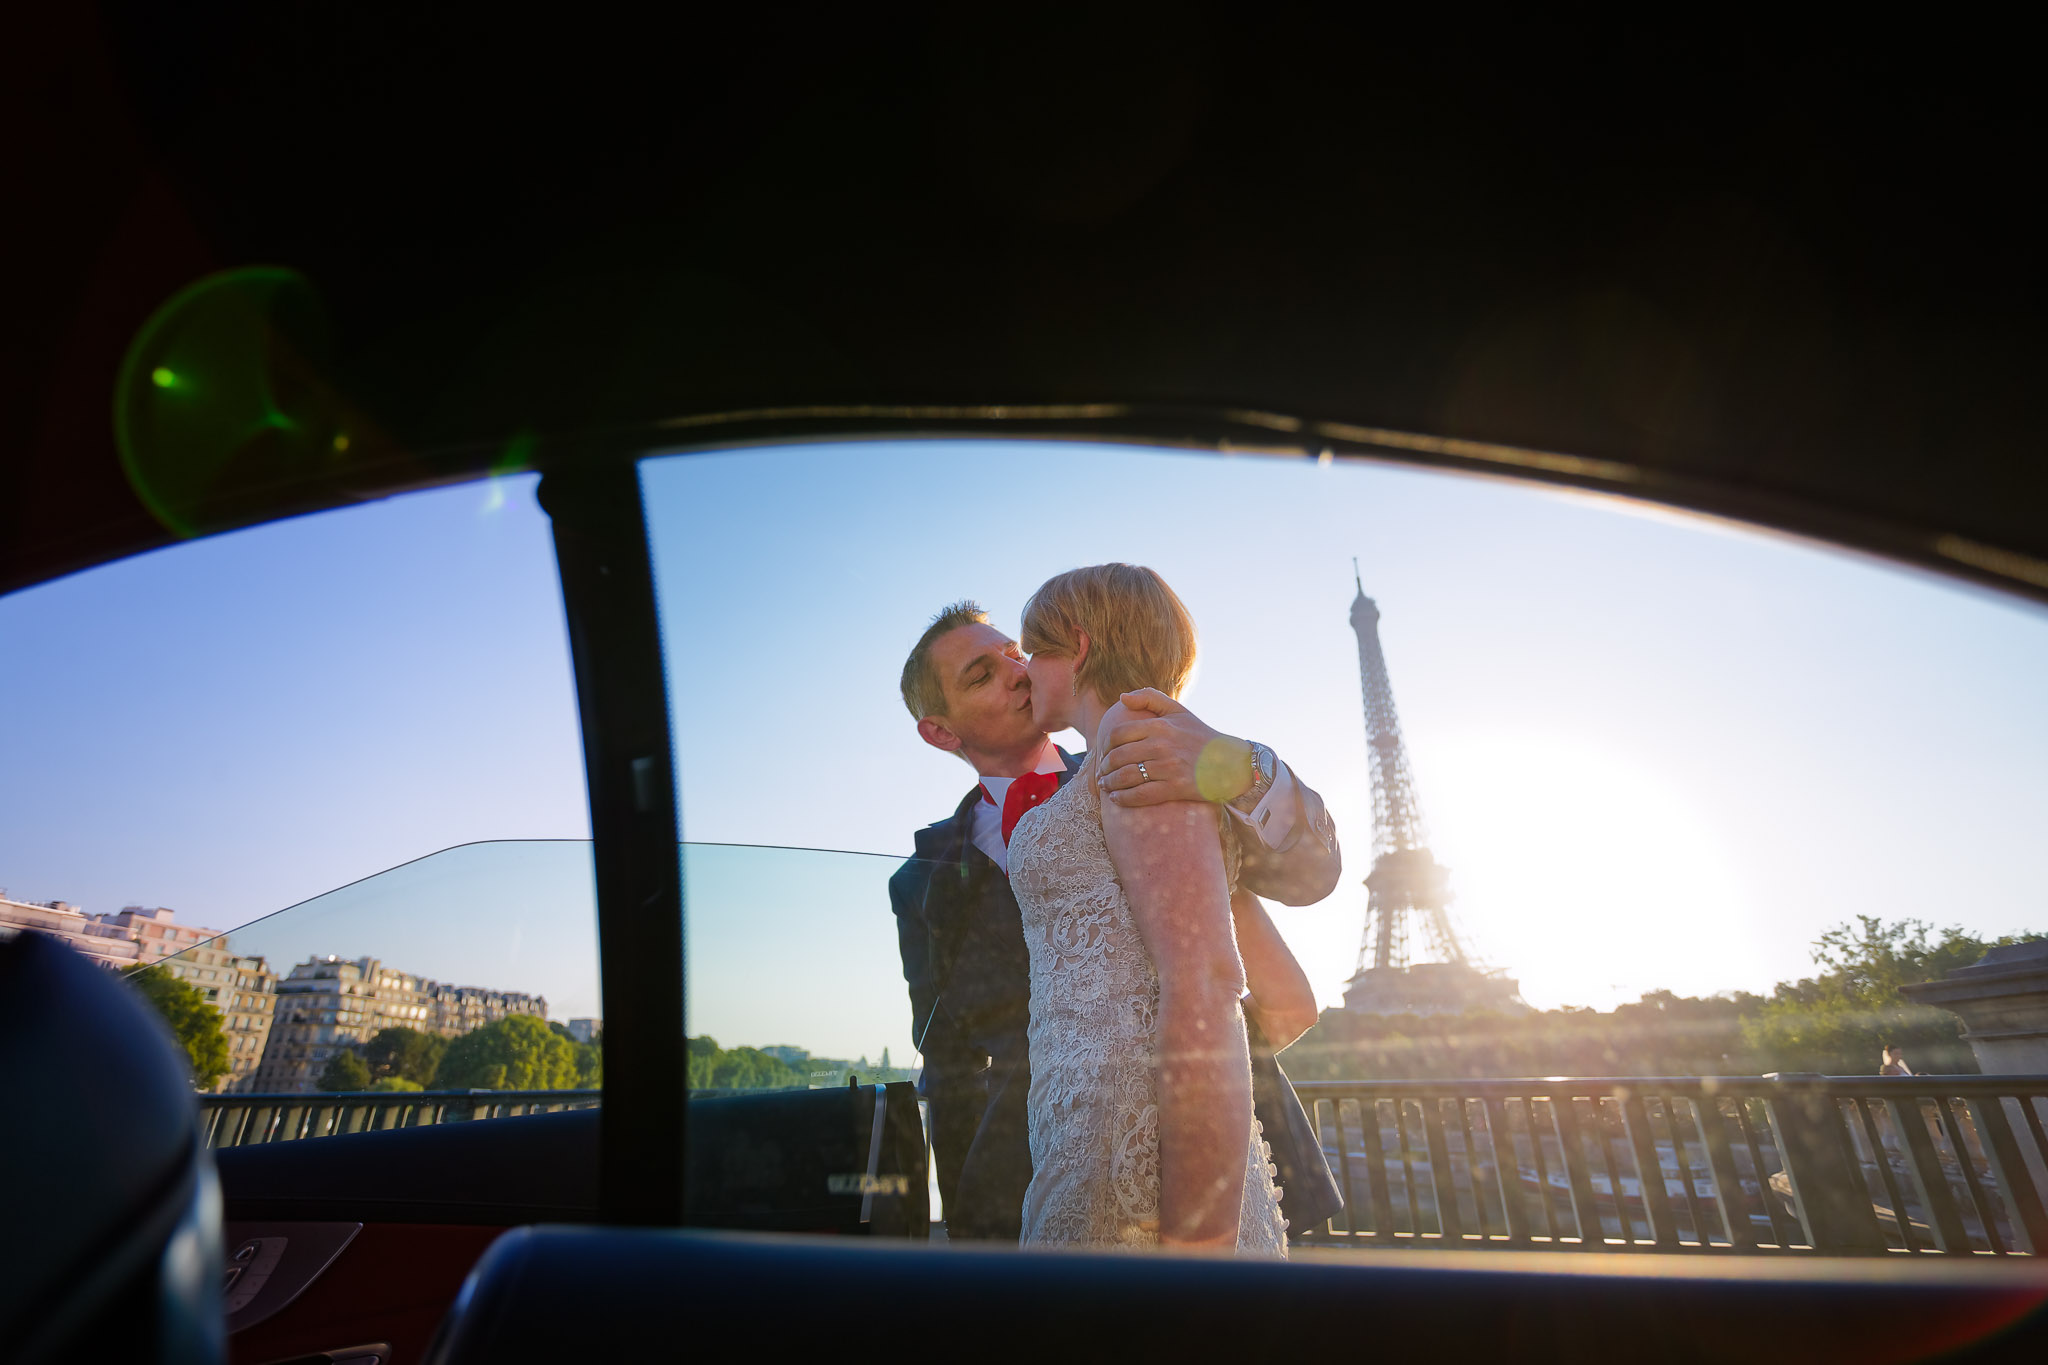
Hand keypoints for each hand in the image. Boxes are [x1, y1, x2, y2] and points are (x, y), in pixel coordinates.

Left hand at [1098, 689, 1254, 806]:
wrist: (1231, 763)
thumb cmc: (1200, 736)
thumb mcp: (1178, 710)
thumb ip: (1149, 698)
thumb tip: (1122, 697)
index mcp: (1159, 725)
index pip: (1118, 734)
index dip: (1106, 745)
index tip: (1105, 752)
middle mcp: (1161, 746)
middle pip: (1118, 757)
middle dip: (1105, 767)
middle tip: (1102, 772)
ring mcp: (1168, 768)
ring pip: (1126, 777)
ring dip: (1110, 783)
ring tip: (1106, 785)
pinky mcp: (1174, 788)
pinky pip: (1140, 795)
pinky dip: (1123, 798)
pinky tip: (1117, 798)